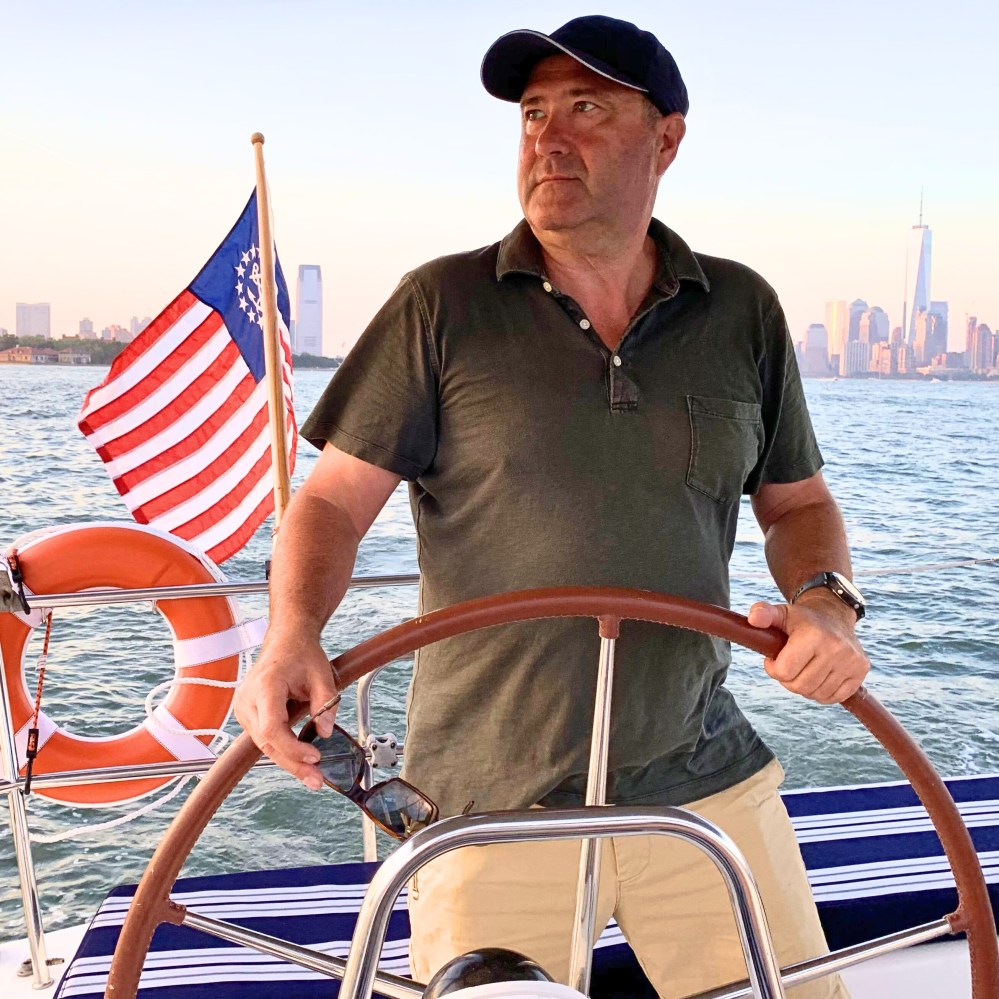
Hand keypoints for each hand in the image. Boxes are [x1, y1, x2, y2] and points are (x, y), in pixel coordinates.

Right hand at [234, 630, 339, 789]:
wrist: (286, 640)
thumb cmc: (302, 653)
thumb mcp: (322, 673)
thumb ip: (326, 702)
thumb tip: (326, 732)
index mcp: (265, 686)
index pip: (271, 727)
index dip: (292, 747)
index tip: (315, 756)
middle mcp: (248, 699)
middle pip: (267, 742)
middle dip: (293, 763)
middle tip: (316, 780)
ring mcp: (244, 708)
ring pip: (264, 744)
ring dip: (288, 762)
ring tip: (313, 777)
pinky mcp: (248, 714)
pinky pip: (264, 738)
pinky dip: (283, 750)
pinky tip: (300, 762)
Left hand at [747, 593, 869, 703]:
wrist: (833, 615)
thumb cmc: (801, 619)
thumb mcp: (780, 613)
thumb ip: (763, 614)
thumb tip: (753, 619)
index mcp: (813, 635)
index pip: (784, 671)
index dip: (773, 668)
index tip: (775, 658)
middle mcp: (836, 648)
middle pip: (799, 686)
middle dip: (788, 679)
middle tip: (789, 664)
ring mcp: (851, 661)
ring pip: (816, 695)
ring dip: (804, 686)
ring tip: (804, 668)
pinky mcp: (861, 670)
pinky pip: (833, 698)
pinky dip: (821, 692)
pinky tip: (818, 675)